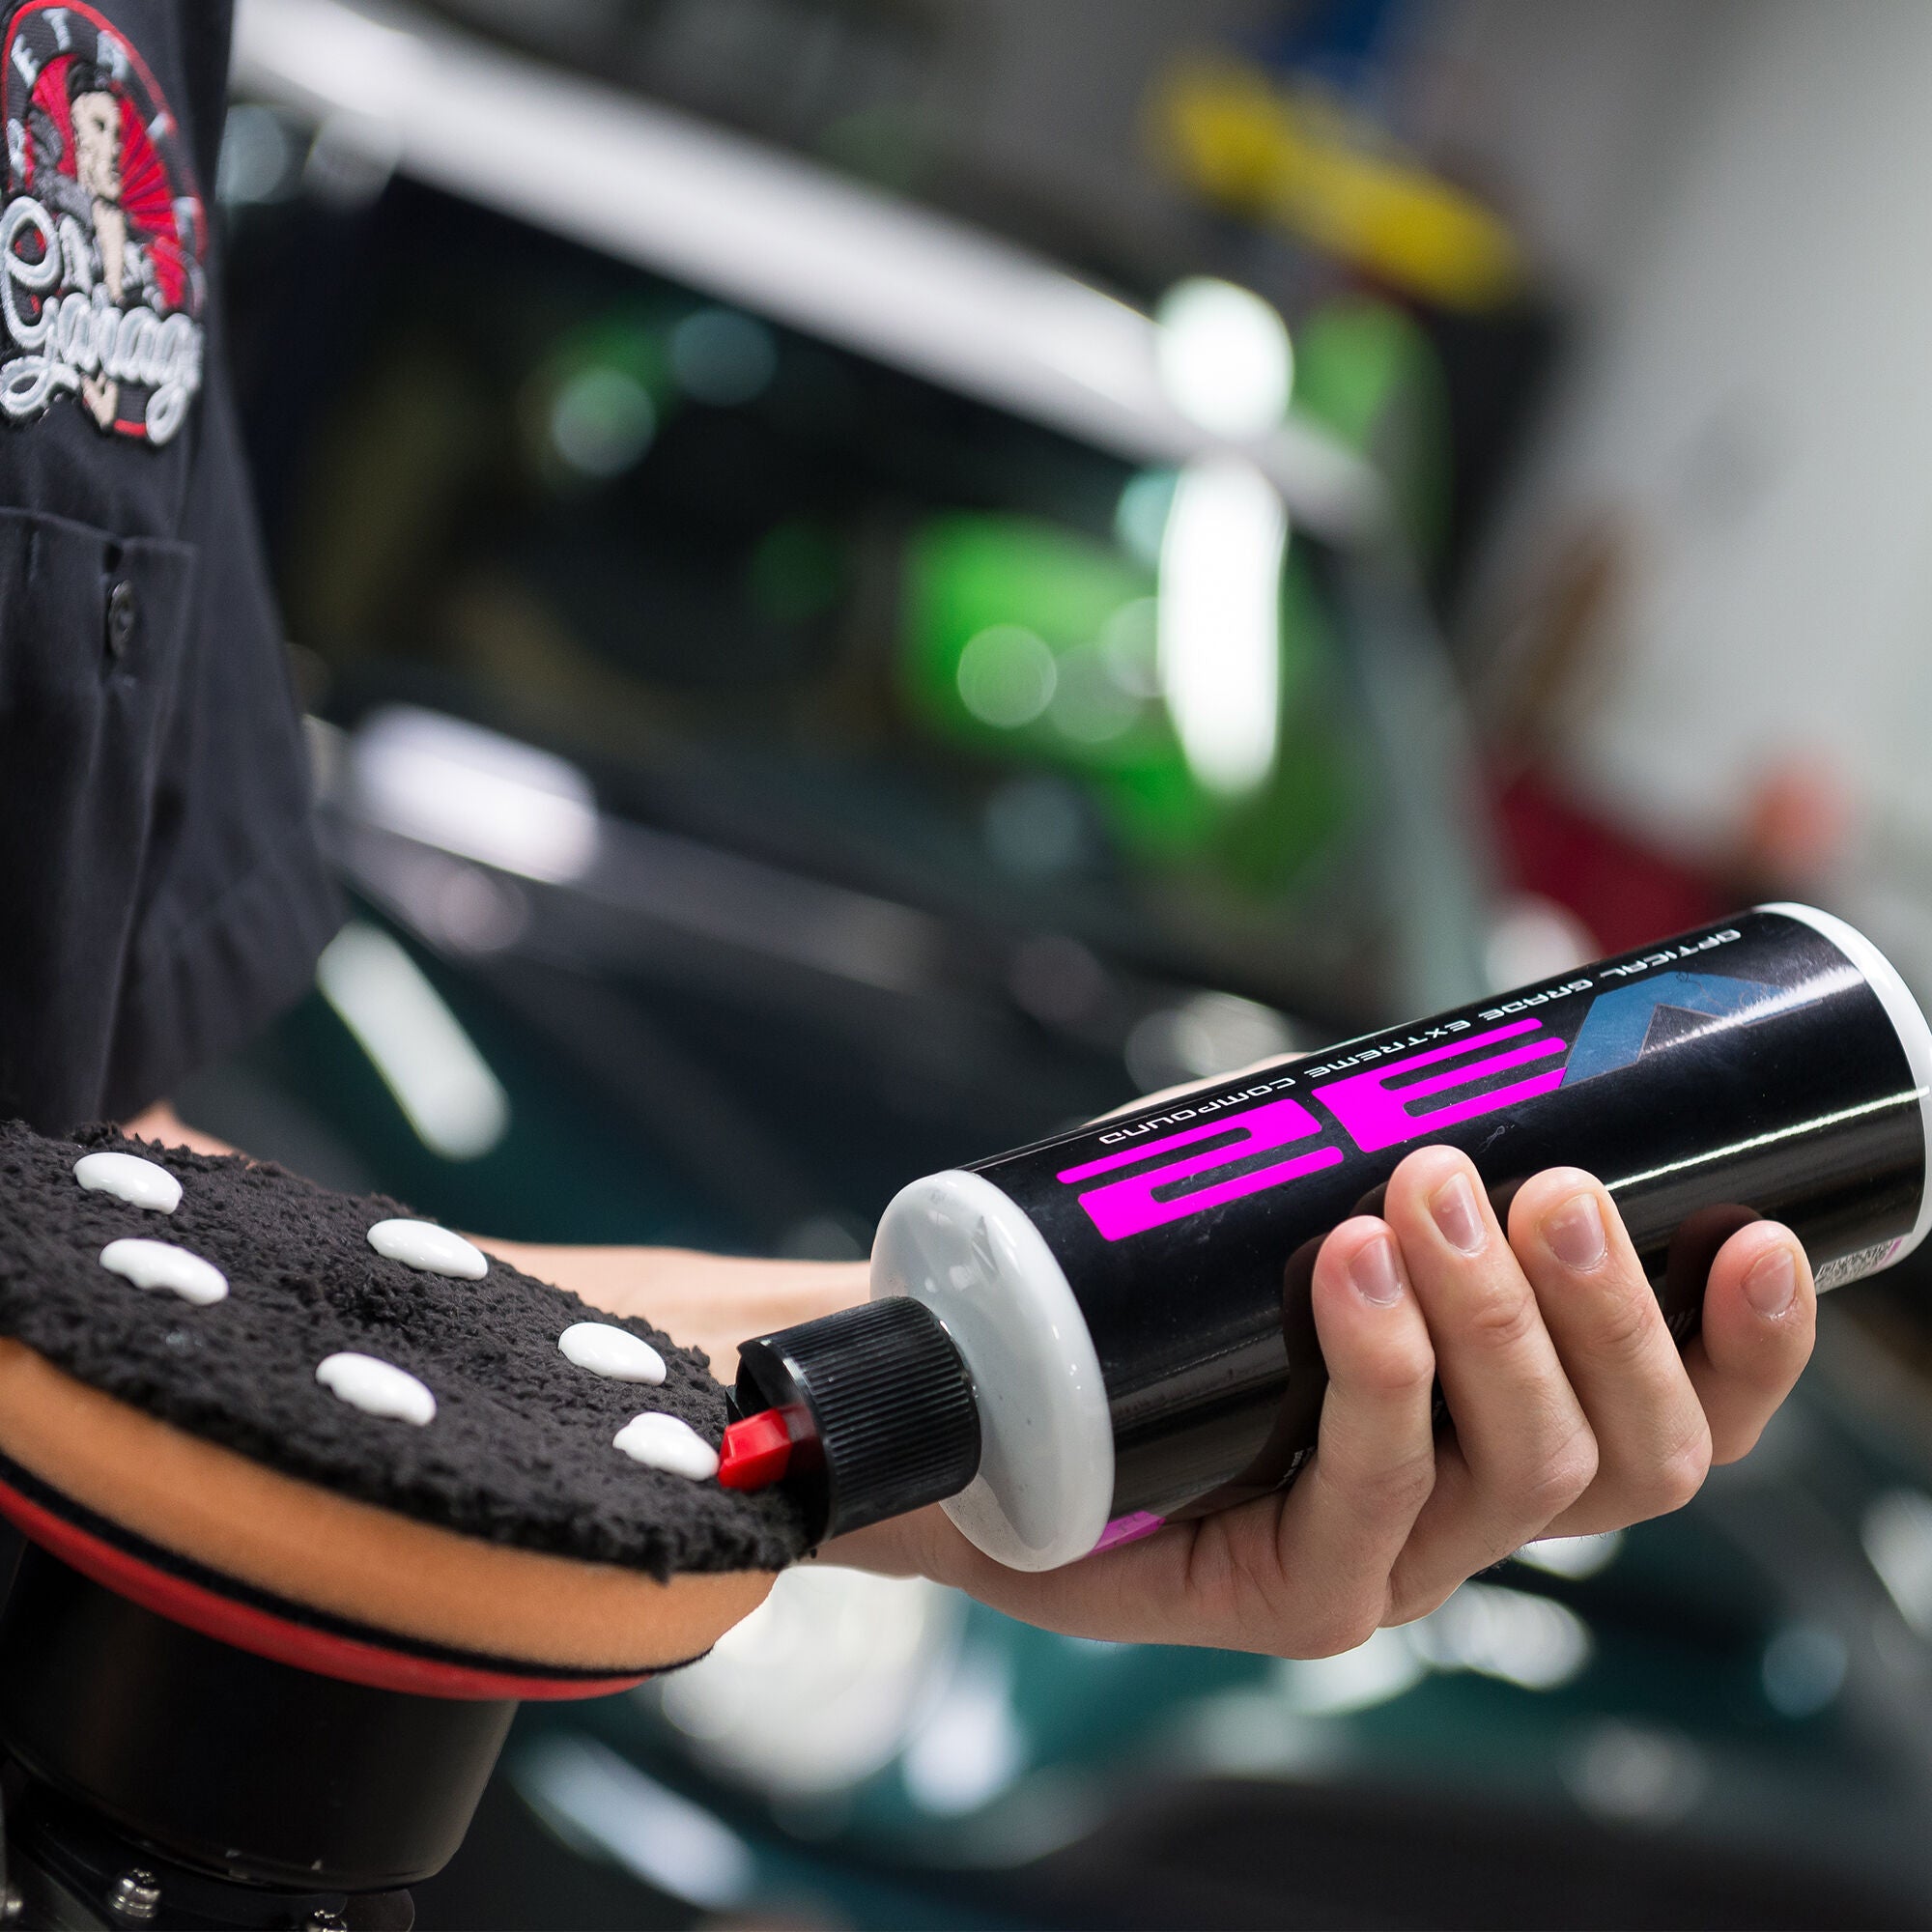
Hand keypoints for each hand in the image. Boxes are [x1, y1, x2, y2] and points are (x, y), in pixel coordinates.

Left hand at [824, 1145, 1814, 1655]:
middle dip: (1608, 1316)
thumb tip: (1470, 1025)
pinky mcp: (1289, 1600)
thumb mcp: (1280, 1183)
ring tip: (1429, 1199)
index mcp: (1506, 1421)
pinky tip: (1354, 1279)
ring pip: (1519, 1480)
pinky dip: (1377, 1384)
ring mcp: (1389, 1561)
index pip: (1677, 1412)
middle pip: (1627, 1458)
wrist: (989, 1380)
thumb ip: (1368, 1125)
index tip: (1759, 1231)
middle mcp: (1471, 1505)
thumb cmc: (1152, 1274)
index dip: (1746, 1346)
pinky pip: (1368, 1510)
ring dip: (1494, 1329)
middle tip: (1547, 1189)